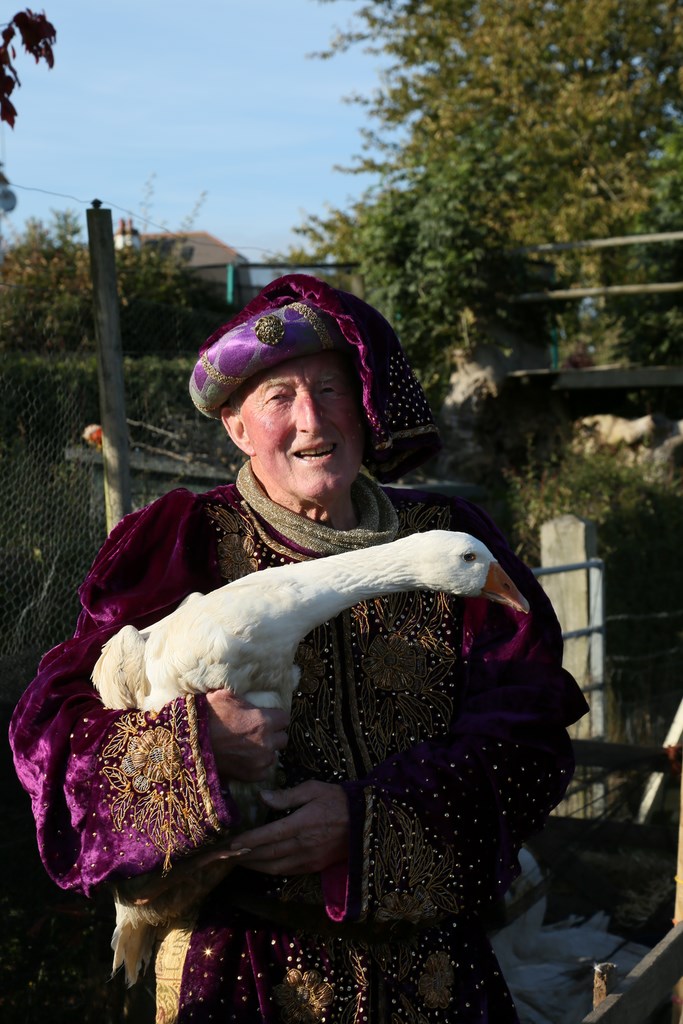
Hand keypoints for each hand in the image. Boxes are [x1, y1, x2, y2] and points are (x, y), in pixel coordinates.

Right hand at [205, 690, 289, 785]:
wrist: (190, 742)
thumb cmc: (208, 716)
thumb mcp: (227, 695)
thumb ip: (246, 698)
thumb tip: (249, 693)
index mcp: (264, 721)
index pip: (285, 718)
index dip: (276, 717)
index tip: (268, 717)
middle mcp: (267, 742)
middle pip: (283, 738)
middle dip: (274, 735)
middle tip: (260, 732)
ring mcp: (260, 761)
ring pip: (274, 755)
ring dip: (266, 751)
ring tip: (252, 747)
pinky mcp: (251, 775)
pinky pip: (264, 771)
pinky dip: (258, 765)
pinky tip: (247, 759)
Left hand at [230, 781, 348, 874]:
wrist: (367, 821)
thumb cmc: (338, 800)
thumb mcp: (314, 788)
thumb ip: (286, 796)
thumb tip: (262, 797)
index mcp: (300, 824)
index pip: (266, 836)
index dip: (245, 842)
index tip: (228, 844)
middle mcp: (302, 845)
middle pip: (266, 855)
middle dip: (243, 856)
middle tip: (224, 856)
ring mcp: (309, 859)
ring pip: (274, 867)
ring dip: (254, 866)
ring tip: (238, 861)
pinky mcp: (315, 866)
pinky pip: (287, 872)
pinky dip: (270, 871)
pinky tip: (262, 866)